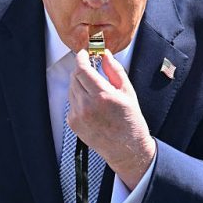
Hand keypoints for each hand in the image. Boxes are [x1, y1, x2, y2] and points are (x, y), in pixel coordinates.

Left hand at [67, 49, 155, 189]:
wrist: (126, 148)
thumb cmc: (130, 121)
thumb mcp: (128, 92)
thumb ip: (114, 71)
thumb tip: (105, 55)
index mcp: (103, 96)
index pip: (82, 70)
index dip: (81, 58)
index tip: (84, 53)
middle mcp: (87, 105)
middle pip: (75, 77)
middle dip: (81, 69)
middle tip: (90, 67)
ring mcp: (78, 115)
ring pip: (72, 89)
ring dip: (80, 83)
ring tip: (95, 89)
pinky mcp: (73, 123)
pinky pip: (72, 102)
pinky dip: (79, 98)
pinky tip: (93, 104)